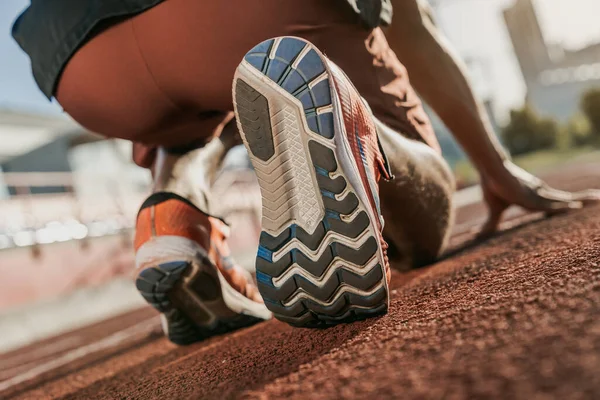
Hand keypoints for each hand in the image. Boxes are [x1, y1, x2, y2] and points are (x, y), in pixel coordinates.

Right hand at [478, 160, 599, 236]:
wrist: (489, 170)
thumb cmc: (492, 185)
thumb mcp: (494, 209)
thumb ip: (492, 223)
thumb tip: (479, 235)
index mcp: (533, 196)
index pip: (553, 203)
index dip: (566, 204)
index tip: (578, 205)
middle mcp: (539, 194)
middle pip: (565, 198)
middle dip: (582, 199)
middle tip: (598, 198)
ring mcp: (536, 194)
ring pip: (564, 199)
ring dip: (581, 200)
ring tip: (598, 198)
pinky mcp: (530, 196)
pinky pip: (550, 204)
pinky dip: (563, 206)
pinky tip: (575, 207)